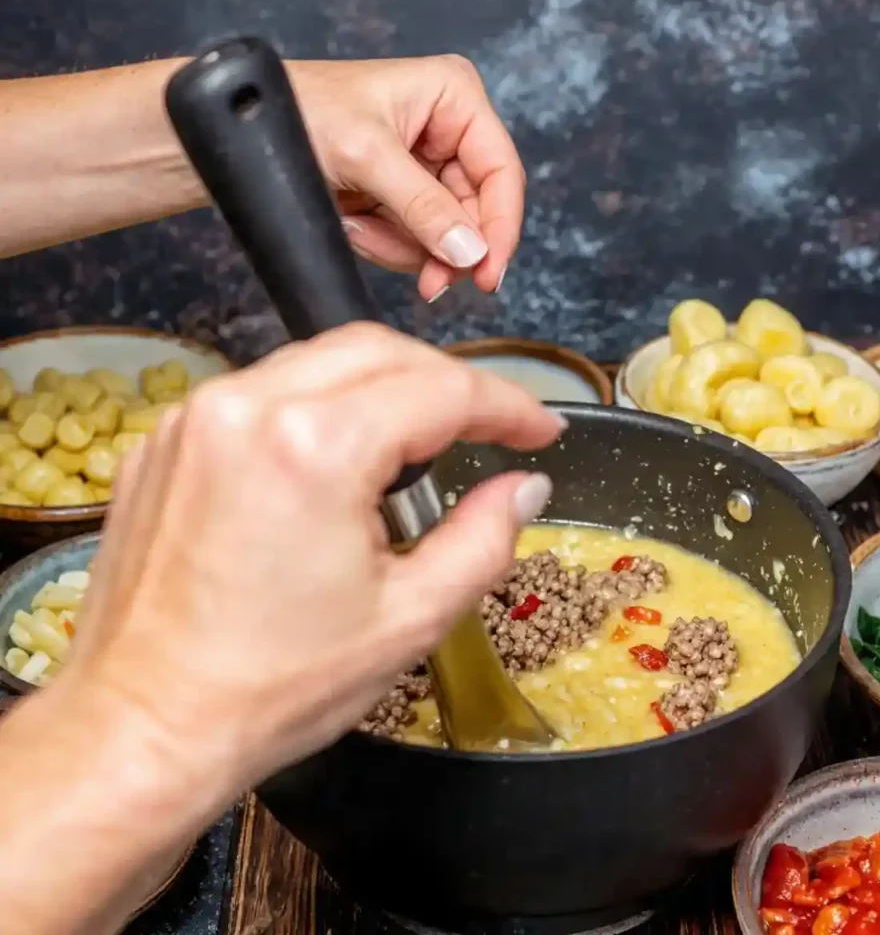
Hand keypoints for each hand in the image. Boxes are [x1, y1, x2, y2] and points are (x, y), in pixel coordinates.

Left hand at [64, 324, 560, 789]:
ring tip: (415, 452)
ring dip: (383, 389)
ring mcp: (196, 417)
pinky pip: (263, 392)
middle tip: (490, 430)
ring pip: (319, 361)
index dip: (507, 405)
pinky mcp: (166, 440)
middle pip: (381, 350)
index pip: (441, 390)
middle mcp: (247, 408)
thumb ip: (485, 538)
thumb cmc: (270, 687)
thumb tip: (524, 487)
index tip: (539, 430)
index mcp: (314, 448)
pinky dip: (317, 409)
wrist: (142, 727)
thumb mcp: (409, 618)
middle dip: (449, 382)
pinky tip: (335, 465)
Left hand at [289, 56, 523, 301]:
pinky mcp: (400, 197)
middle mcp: (447, 129)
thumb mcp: (366, 156)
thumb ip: (423, 206)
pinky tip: (353, 224)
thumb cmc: (293, 113)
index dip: (501, 228)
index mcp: (453, 97)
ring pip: (446, 235)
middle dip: (442, 247)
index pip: (502, 172)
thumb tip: (470, 251)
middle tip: (428, 284)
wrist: (231, 136)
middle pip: (476, 212)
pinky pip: (415, 241)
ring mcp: (424, 167)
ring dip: (403, 246)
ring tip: (358, 225)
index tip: (487, 274)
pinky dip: (384, 244)